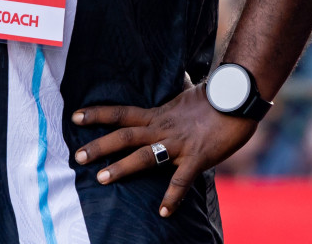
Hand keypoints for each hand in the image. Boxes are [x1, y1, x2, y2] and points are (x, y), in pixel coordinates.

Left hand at [72, 86, 258, 218]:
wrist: (237, 98)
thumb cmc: (213, 98)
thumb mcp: (183, 99)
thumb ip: (169, 106)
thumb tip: (163, 99)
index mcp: (157, 114)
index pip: (121, 112)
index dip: (98, 114)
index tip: (75, 116)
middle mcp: (162, 128)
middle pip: (124, 135)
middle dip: (100, 146)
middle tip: (77, 156)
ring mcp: (178, 144)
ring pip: (144, 156)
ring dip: (122, 167)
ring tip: (101, 179)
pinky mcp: (197, 157)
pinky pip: (181, 180)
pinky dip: (172, 197)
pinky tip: (163, 212)